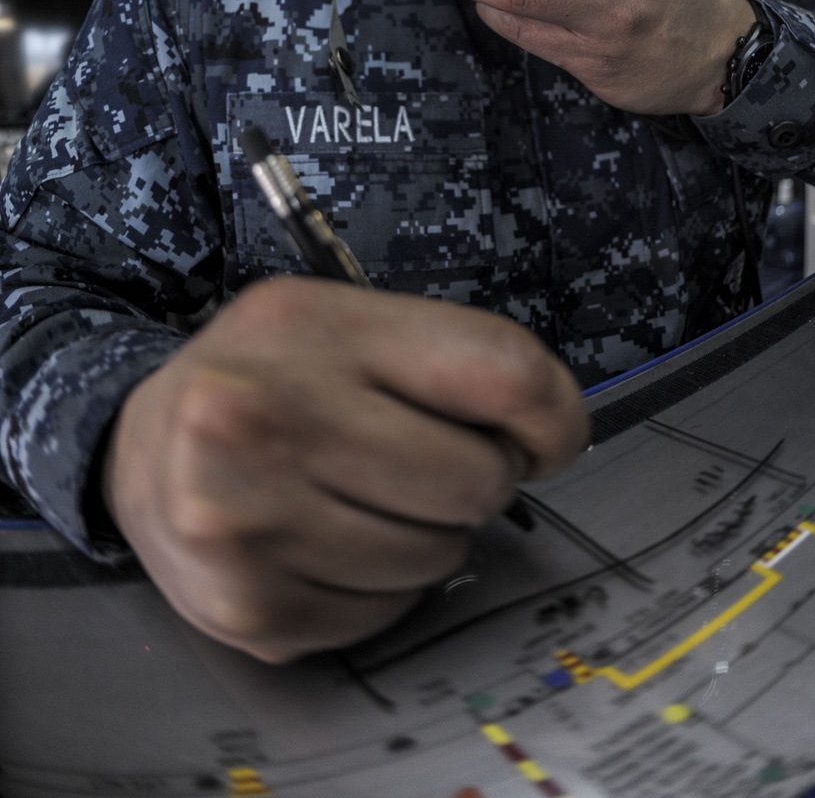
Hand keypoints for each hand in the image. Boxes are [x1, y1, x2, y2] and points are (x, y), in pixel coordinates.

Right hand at [102, 277, 586, 661]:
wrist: (142, 445)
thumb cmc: (267, 377)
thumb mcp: (343, 321)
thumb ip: (449, 357)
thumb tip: (552, 431)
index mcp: (310, 326)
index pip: (498, 370)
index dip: (553, 412)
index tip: (546, 433)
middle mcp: (263, 416)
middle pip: (477, 477)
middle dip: (472, 476)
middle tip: (417, 459)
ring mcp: (248, 520)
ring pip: (439, 556)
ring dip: (423, 535)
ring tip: (359, 496)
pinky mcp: (248, 605)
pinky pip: (388, 612)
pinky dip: (378, 587)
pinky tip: (327, 542)